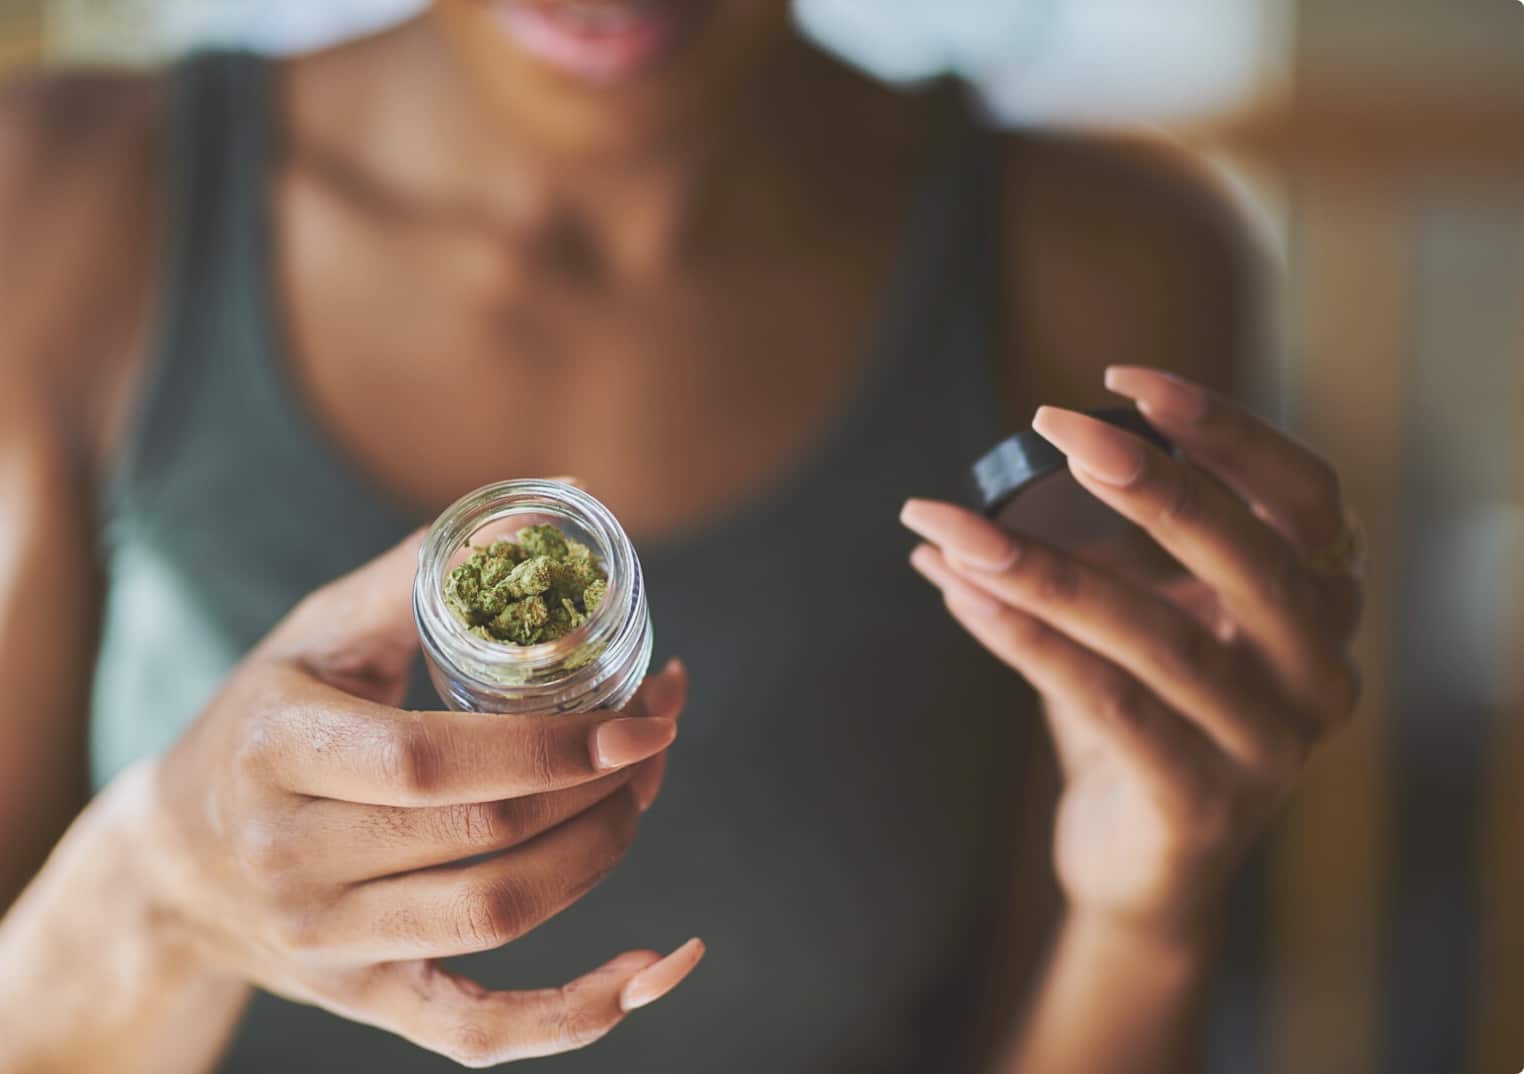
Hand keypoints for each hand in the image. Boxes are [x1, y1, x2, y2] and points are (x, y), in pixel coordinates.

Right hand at [138, 532, 701, 1066]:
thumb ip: (426, 569)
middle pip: (481, 839)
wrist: (177, 862)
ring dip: (598, 855)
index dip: (549, 745)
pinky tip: (648, 974)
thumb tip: (558, 496)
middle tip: (653, 736)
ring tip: (639, 793)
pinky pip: (475, 1032)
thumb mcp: (319, 631)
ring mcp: (327, 944)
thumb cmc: (267, 717)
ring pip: (495, 917)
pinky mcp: (363, 999)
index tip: (639, 715)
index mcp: (276, 752)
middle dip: (597, 787)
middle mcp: (291, 861)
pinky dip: (572, 1016)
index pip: (427, 763)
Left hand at [901, 367, 1361, 938]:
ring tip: (954, 526)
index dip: (1229, 432)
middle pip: (1253, 557)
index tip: (1129, 382)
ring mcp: (1269, 747)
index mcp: (1321, 608)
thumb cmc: (1144, 722)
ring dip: (1044, 568)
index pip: (1306, 496)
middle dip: (1149, 483)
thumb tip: (938, 520)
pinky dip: (1028, 642)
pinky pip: (1109, 706)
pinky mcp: (1202, 804)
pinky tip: (961, 596)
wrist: (1144, 869)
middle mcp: (1318, 675)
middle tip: (1055, 424)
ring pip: (1158, 635)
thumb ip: (1071, 564)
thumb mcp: (1131, 625)